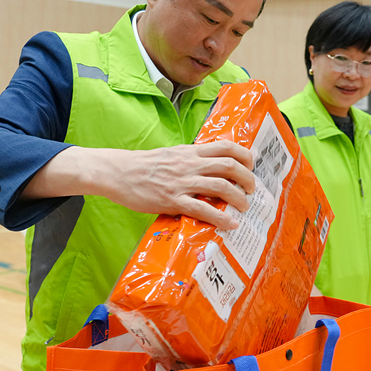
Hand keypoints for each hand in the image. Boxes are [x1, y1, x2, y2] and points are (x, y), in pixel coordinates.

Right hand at [99, 141, 255, 229]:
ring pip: (221, 186)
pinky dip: (221, 217)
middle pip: (229, 166)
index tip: (251, 165)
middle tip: (251, 189)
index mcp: (190, 151)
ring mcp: (182, 182)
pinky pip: (202, 209)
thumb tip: (211, 165)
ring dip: (238, 197)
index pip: (225, 146)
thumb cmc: (144, 166)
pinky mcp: (173, 200)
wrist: (119, 172)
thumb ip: (191, 158)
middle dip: (247, 178)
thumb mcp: (172, 154)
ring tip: (244, 206)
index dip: (244, 155)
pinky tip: (229, 224)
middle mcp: (190, 164)